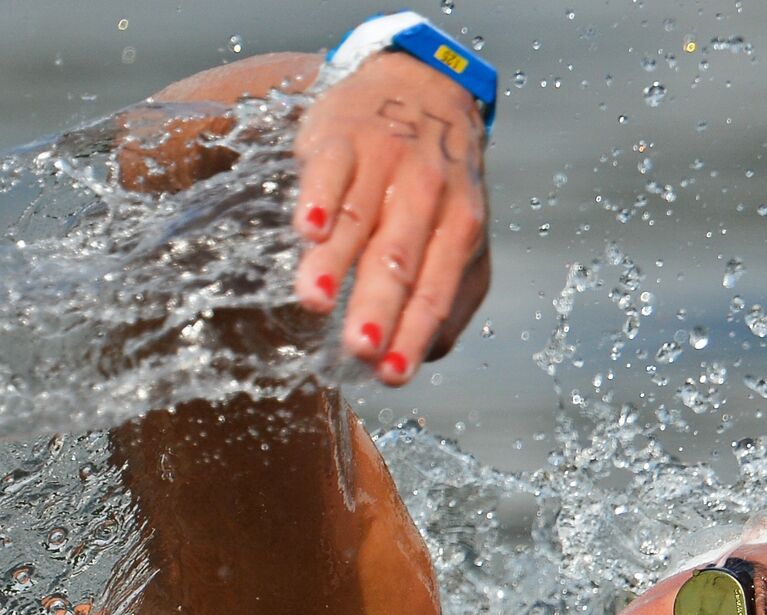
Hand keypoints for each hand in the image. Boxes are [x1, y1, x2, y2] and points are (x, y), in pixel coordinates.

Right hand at [291, 53, 490, 384]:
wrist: (425, 88)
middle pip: (396, 260)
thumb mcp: (462, 235)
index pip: (434, 291)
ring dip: (334, 261)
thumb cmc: (440, 182)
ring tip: (313, 300)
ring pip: (358, 218)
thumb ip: (452, 296)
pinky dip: (318, 198)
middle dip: (377, 307)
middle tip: (359, 348)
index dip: (413, 334)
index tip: (391, 374)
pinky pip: (330, 169)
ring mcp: (384, 163)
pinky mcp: (343, 137)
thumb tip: (429, 354)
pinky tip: (305, 229)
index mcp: (459, 228)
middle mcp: (426, 196)